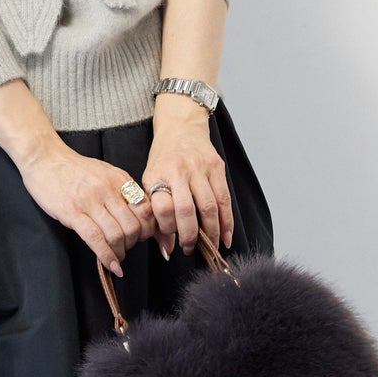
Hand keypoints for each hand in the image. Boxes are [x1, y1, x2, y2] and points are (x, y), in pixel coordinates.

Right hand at [17, 140, 159, 277]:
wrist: (45, 159)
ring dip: (120, 252)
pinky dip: (106, 256)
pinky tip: (110, 265)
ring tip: (117, 257)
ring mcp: (90, 201)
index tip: (142, 237)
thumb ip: (121, 191)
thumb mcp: (105, 173)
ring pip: (116, 235)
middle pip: (133, 226)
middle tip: (127, 247)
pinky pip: (95, 239)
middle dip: (133, 243)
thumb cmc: (74, 168)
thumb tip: (138, 215)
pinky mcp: (72, 213)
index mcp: (119, 179)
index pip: (145, 209)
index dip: (148, 229)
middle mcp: (108, 190)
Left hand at [144, 106, 233, 259]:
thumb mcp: (150, 180)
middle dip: (190, 236)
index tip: (170, 245)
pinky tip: (226, 236)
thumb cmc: (163, 158)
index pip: (163, 208)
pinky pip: (225, 199)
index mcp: (158, 174)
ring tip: (210, 247)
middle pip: (186, 210)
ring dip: (211, 232)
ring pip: (209, 207)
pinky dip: (227, 221)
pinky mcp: (217, 167)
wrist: (181, 127)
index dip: (167, 230)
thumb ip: (155, 212)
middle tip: (190, 249)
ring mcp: (200, 168)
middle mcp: (179, 171)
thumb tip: (165, 247)